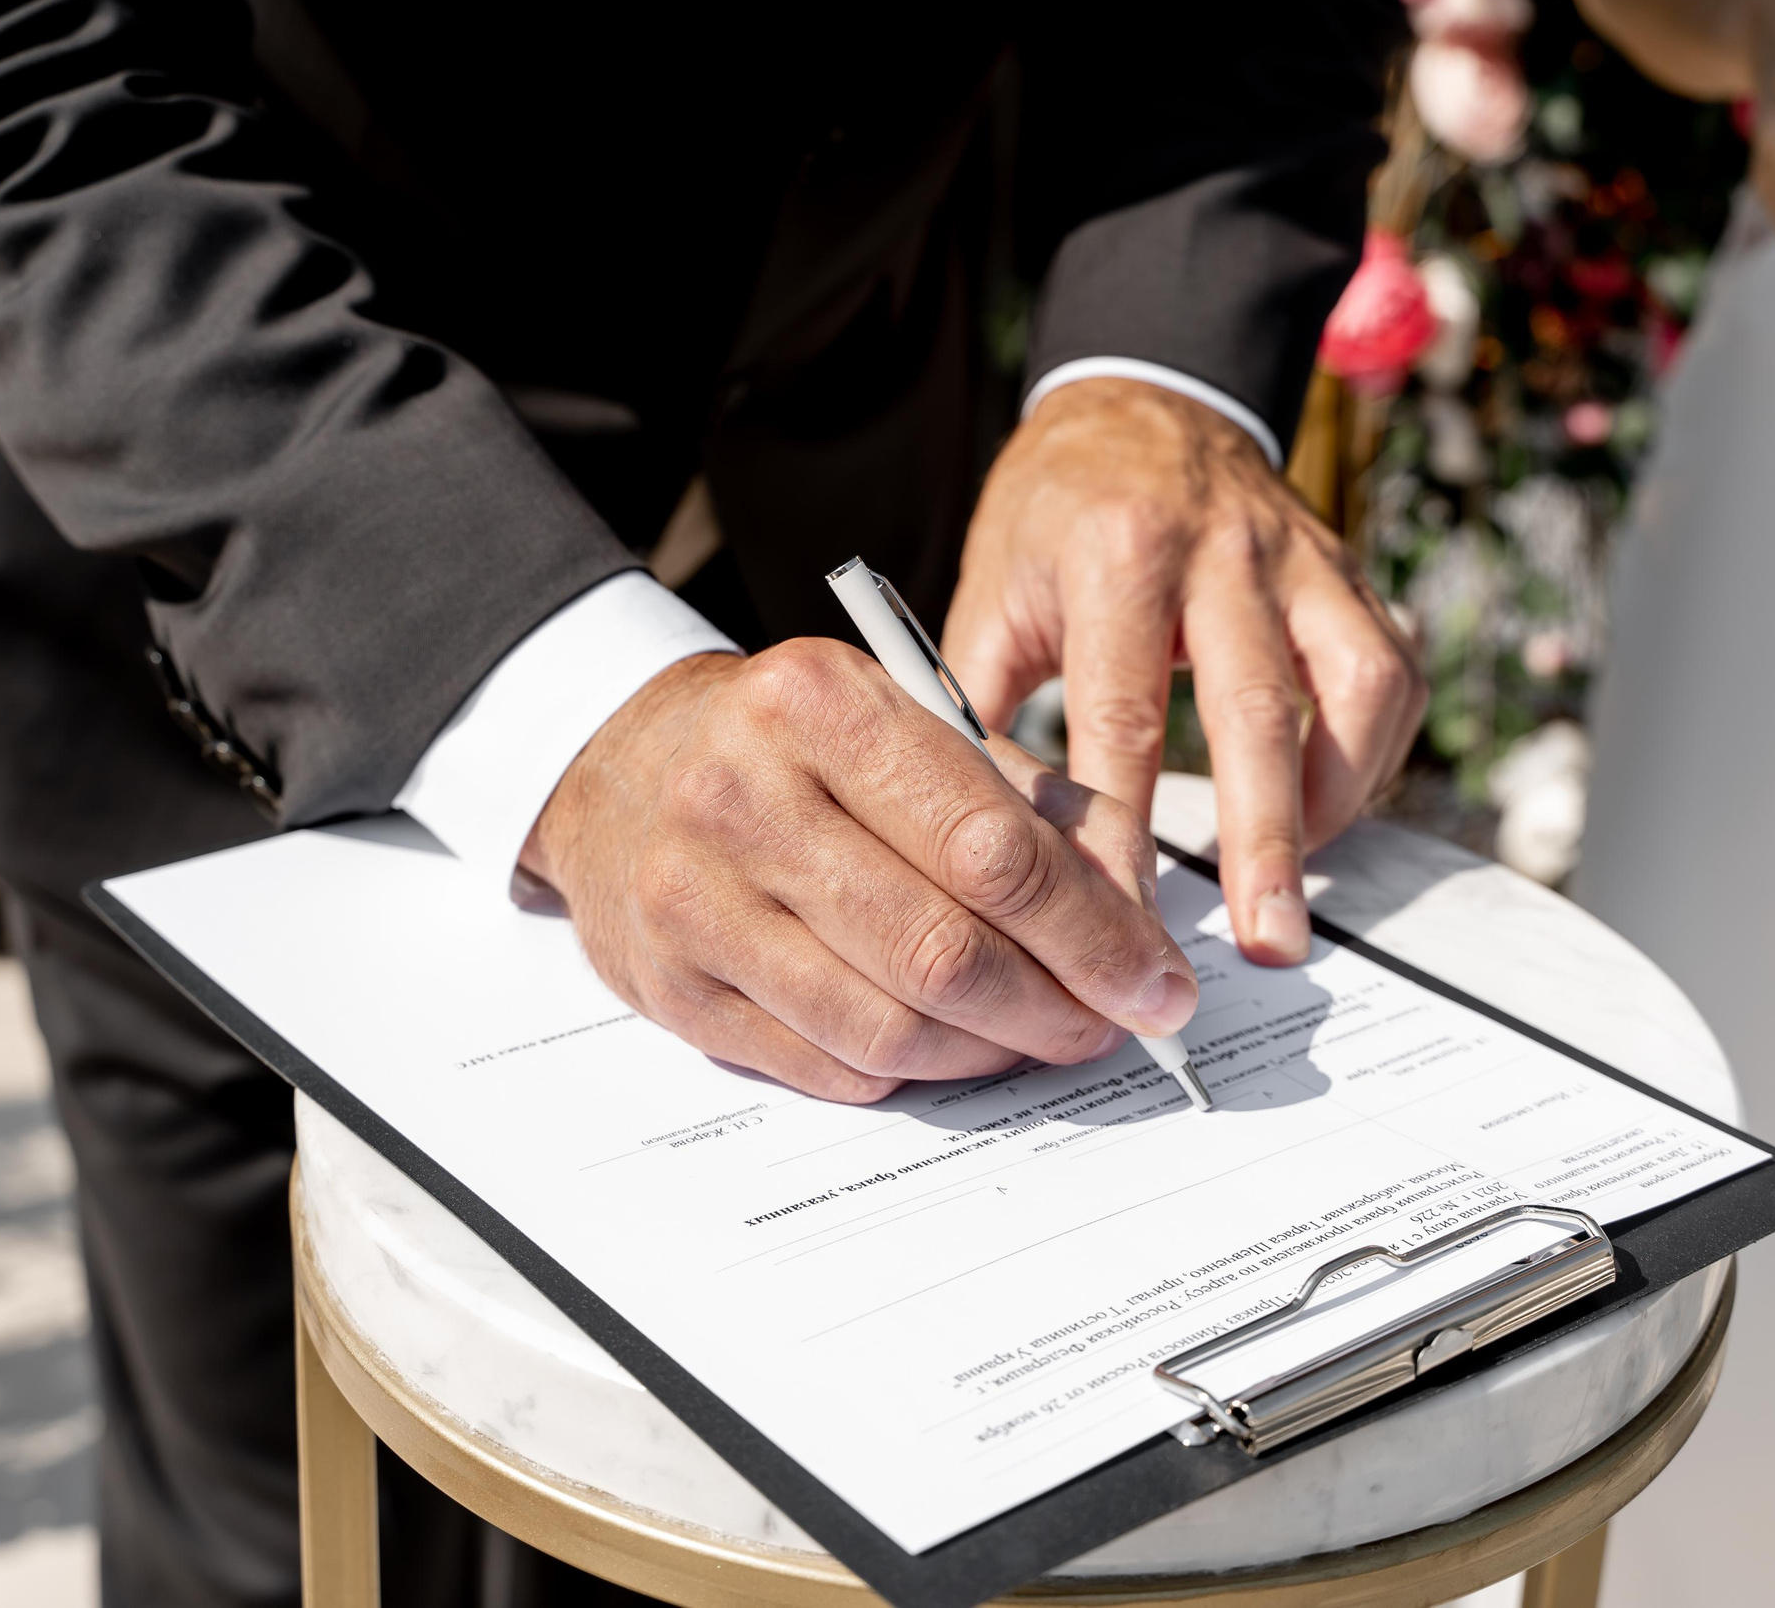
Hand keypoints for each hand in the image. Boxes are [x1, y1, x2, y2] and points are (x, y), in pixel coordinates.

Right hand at [521, 645, 1199, 1102]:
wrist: (617, 763)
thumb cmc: (798, 744)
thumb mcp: (911, 723)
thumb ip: (1032, 812)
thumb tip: (1136, 930)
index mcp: (819, 703)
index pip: (991, 849)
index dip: (1093, 934)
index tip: (1157, 982)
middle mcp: (741, 794)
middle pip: (942, 949)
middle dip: (1056, 1007)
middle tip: (1114, 1027)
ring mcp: (696, 898)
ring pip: (887, 1025)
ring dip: (990, 1051)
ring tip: (1041, 1036)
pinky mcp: (673, 987)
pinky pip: (827, 1064)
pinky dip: (915, 1071)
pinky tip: (955, 1045)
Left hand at [943, 379, 1424, 967]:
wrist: (1141, 395)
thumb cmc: (1053, 509)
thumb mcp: (989, 587)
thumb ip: (977, 707)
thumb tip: (976, 838)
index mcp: (1114, 552)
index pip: (1121, 715)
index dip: (1121, 831)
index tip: (1115, 924)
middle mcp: (1219, 549)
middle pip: (1255, 712)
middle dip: (1262, 842)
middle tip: (1264, 945)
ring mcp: (1297, 557)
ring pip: (1353, 687)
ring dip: (1336, 800)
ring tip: (1300, 887)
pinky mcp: (1345, 571)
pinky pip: (1389, 670)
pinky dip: (1373, 752)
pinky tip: (1331, 808)